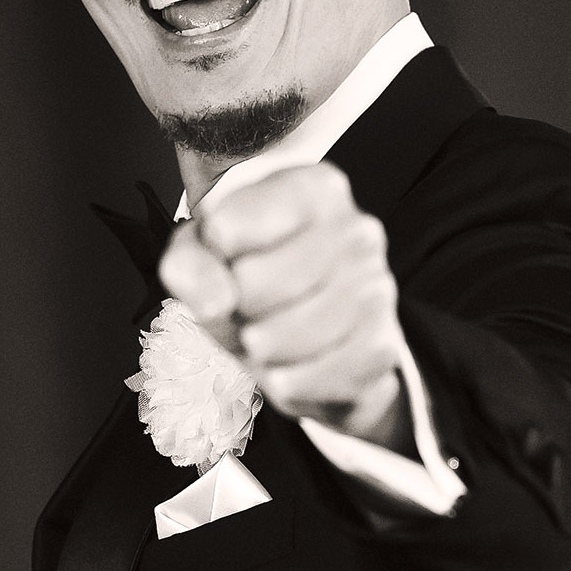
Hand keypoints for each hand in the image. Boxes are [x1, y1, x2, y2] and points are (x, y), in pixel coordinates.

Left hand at [160, 163, 409, 448]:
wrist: (312, 332)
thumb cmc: (258, 278)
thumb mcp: (206, 254)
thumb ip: (190, 265)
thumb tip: (216, 302)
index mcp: (314, 189)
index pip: (226, 228)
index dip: (212, 256)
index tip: (229, 257)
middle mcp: (356, 231)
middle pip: (252, 284)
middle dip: (235, 308)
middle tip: (249, 306)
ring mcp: (375, 289)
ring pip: (281, 336)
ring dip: (259, 349)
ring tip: (269, 334)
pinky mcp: (380, 347)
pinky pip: (307, 377)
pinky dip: (287, 380)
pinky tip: (292, 363)